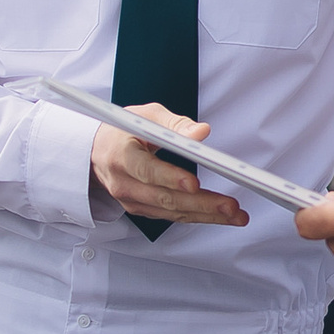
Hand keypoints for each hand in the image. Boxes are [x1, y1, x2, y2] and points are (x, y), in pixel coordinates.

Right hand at [88, 105, 247, 226]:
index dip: (171, 178)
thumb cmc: (123, 130)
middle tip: (230, 205)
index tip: (194, 183)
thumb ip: (175, 124)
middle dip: (201, 204)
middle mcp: (124, 183)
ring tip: (235, 214)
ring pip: (172, 212)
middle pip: (165, 198)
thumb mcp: (146, 116)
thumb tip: (201, 133)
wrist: (98, 151)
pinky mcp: (142, 209)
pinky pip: (172, 216)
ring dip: (206, 215)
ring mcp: (132, 201)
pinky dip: (197, 216)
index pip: (147, 171)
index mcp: (122, 156)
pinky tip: (219, 216)